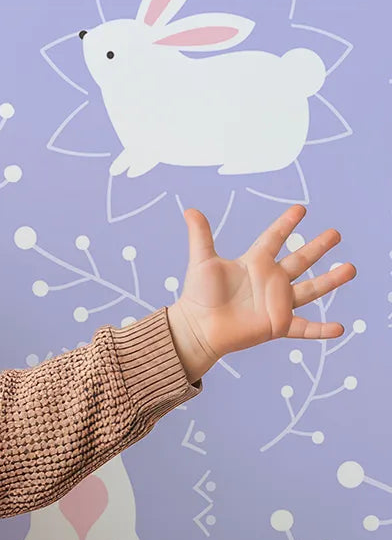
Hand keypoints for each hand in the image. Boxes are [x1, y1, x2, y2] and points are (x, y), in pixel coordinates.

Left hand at [166, 204, 355, 380]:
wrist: (196, 328)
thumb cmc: (197, 296)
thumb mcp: (201, 262)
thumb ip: (200, 236)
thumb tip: (190, 210)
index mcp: (254, 263)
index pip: (274, 238)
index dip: (286, 224)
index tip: (300, 209)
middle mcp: (270, 281)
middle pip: (299, 260)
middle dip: (317, 247)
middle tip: (335, 233)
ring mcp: (276, 303)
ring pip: (310, 289)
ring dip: (331, 280)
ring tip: (351, 268)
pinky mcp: (277, 325)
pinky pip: (304, 328)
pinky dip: (321, 330)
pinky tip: (339, 328)